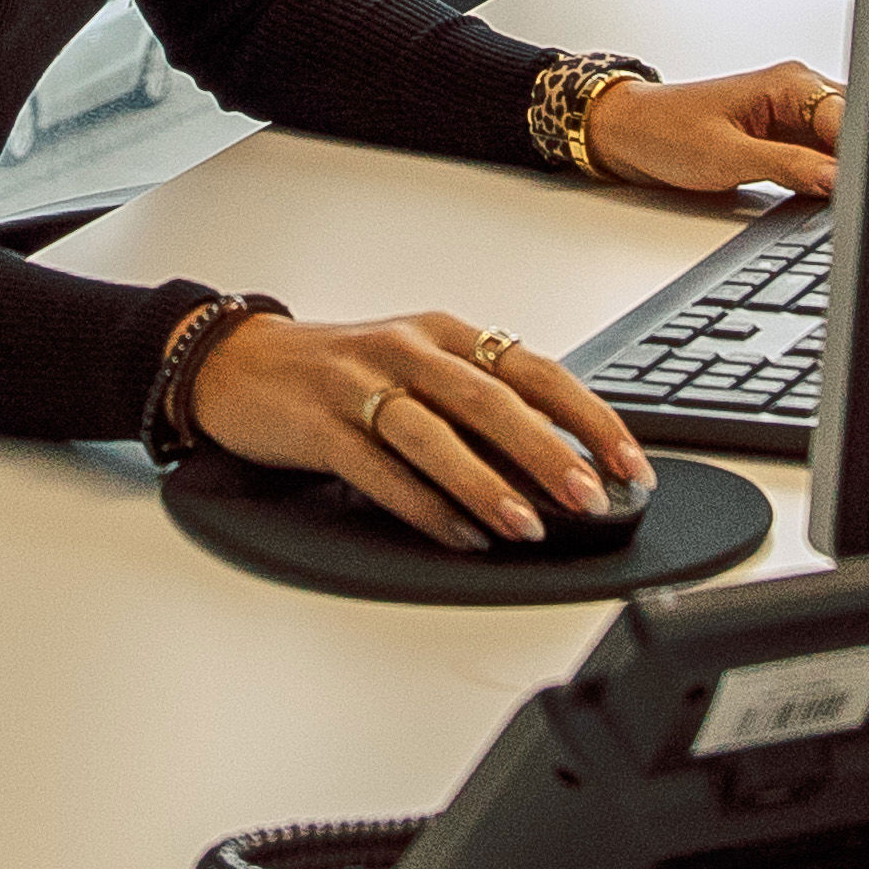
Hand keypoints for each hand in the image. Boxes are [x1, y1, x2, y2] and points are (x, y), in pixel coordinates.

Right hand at [184, 309, 654, 553]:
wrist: (237, 364)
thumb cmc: (340, 372)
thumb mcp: (416, 370)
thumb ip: (478, 407)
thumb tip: (557, 466)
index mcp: (446, 334)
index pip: (536, 370)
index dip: (589, 416)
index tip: (631, 463)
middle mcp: (409, 349)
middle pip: (490, 399)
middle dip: (547, 452)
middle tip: (590, 497)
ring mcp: (361, 384)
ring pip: (436, 434)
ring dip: (486, 483)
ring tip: (527, 525)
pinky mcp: (320, 424)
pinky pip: (380, 469)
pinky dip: (423, 505)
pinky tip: (458, 535)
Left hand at [577, 64, 842, 200]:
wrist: (629, 134)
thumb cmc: (666, 132)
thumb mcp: (729, 158)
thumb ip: (789, 167)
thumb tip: (835, 180)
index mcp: (789, 83)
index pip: (851, 119)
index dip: (858, 158)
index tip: (856, 189)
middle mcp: (796, 92)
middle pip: (851, 130)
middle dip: (853, 164)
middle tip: (842, 198)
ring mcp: (790, 115)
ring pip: (838, 147)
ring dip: (835, 172)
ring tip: (822, 194)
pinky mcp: (783, 137)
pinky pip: (818, 157)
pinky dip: (818, 176)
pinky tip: (808, 190)